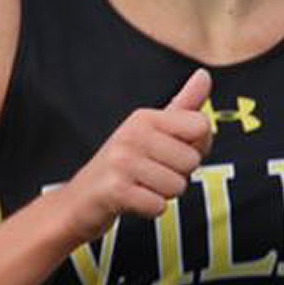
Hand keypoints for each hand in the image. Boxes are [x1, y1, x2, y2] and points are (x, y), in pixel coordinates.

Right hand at [56, 69, 213, 243]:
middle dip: (178, 175)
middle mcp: (131, 134)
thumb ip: (182, 106)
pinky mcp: (115, 190)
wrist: (78, 201)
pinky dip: (150, 210)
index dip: (195, 146)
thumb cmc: (124, 166)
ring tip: (140, 187)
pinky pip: (159, 206)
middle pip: (192, 160)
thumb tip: (204, 74)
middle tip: (150, 175)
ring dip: (163, 194)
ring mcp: (121, 161)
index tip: (170, 153)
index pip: (201, 126)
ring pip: (177, 186)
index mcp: (144, 117)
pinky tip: (132, 201)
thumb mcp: (151, 132)